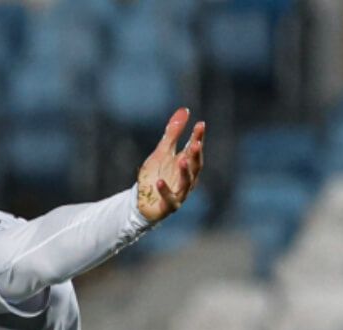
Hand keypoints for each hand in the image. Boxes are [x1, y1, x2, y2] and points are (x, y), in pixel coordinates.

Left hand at [136, 108, 205, 222]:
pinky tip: (159, 181)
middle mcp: (186, 179)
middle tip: (196, 143)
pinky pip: (169, 199)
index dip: (198, 137)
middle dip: (196, 155)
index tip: (200, 125)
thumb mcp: (162, 151)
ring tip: (182, 160)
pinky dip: (165, 191)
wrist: (142, 202)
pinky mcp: (169, 206)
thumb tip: (185, 110)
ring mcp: (179, 193)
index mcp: (186, 164)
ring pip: (186, 183)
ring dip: (185, 172)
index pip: (194, 149)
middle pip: (195, 166)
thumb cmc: (155, 175)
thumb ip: (173, 133)